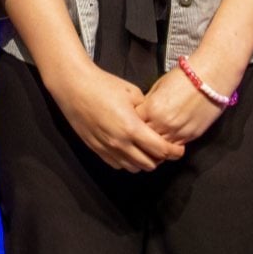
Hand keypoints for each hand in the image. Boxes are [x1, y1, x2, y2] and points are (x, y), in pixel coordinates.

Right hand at [50, 61, 185, 172]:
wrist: (73, 87)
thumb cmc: (102, 85)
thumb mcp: (133, 93)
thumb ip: (147, 111)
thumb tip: (155, 121)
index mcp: (131, 128)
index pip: (160, 150)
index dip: (174, 152)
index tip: (179, 150)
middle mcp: (119, 142)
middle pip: (149, 164)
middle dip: (160, 158)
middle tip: (163, 149)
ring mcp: (106, 148)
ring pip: (133, 168)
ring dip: (143, 162)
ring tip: (146, 151)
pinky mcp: (95, 149)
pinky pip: (117, 164)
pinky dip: (127, 162)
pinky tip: (129, 150)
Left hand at [139, 67, 225, 146]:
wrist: (211, 77)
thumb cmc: (185, 77)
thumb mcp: (158, 87)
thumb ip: (148, 103)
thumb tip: (142, 113)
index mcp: (152, 108)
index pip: (134, 123)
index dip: (132, 123)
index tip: (133, 122)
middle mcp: (163, 122)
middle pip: (145, 138)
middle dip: (142, 135)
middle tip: (141, 134)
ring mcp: (178, 131)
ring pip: (159, 147)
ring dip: (156, 144)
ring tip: (154, 140)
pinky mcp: (191, 135)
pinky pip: (175, 146)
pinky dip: (170, 145)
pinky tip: (168, 139)